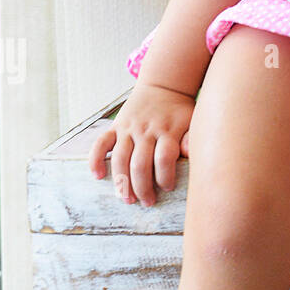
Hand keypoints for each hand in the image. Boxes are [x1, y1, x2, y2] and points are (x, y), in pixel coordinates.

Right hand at [88, 84, 195, 206]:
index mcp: (168, 130)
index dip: (165, 177)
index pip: (164, 158)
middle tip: (147, 203)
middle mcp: (147, 130)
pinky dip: (95, 159)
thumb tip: (190, 155)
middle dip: (143, 187)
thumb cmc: (180, 111)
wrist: (164, 86)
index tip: (169, 188)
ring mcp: (129, 128)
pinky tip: (98, 176)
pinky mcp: (116, 126)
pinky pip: (101, 143)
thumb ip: (190, 139)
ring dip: (122, 181)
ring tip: (128, 199)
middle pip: (141, 163)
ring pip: (121, 158)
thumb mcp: (193, 121)